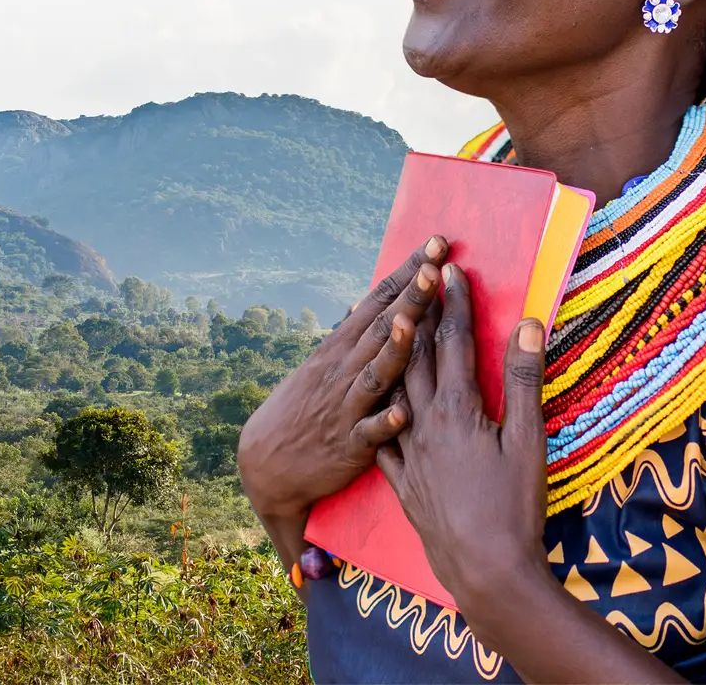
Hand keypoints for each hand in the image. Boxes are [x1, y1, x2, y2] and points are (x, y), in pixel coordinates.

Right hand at [237, 237, 446, 524]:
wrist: (269, 462)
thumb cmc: (303, 409)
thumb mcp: (321, 366)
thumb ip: (349, 338)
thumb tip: (361, 303)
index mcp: (342, 348)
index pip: (379, 301)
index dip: (408, 271)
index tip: (436, 243)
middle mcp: (344, 370)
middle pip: (383, 328)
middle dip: (411, 296)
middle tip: (435, 264)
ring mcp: (347, 406)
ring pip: (376, 372)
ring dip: (396, 348)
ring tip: (415, 321)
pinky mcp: (350, 445)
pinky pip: (369, 433)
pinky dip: (384, 421)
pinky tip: (401, 413)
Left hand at [377, 266, 685, 682]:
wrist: (484, 568)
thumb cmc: (515, 507)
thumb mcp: (529, 441)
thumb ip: (525, 381)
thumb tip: (527, 325)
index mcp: (457, 410)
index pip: (454, 344)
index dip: (453, 305)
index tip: (451, 270)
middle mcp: (424, 424)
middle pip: (418, 359)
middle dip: (419, 315)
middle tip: (417, 280)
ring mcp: (409, 452)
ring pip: (393, 391)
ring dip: (394, 355)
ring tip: (388, 327)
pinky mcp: (402, 481)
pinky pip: (381, 435)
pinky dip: (378, 411)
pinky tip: (374, 403)